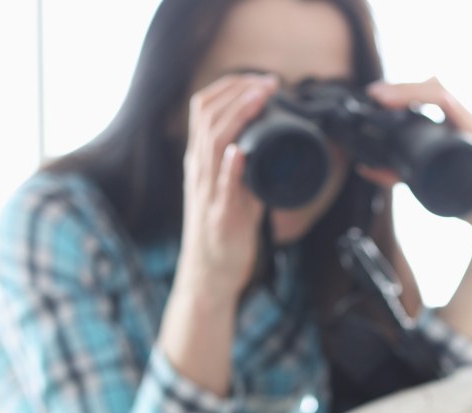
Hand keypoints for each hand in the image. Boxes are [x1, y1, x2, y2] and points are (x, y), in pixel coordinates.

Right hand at [177, 73, 278, 302]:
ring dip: (238, 117)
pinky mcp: (219, 216)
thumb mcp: (233, 190)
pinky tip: (239, 152)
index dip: (230, 87)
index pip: (204, 108)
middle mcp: (199, 171)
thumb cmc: (222, 233)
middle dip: (238, 93)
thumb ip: (247, 167)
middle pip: (207, 117)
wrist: (209, 275)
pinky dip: (230, 167)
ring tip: (259, 99)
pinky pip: (222, 187)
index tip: (259, 79)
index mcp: (201, 160)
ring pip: (213, 144)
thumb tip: (272, 145)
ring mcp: (207, 192)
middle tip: (268, 82)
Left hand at [363, 78, 471, 249]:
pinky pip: (461, 115)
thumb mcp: (421, 181)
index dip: (400, 90)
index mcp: (451, 125)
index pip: (426, 94)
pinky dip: (442, 105)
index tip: (373, 94)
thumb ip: (395, 173)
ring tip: (386, 98)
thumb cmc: (462, 197)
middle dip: (401, 87)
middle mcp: (463, 120)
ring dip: (412, 92)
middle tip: (375, 93)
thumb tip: (364, 167)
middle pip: (432, 88)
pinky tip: (424, 102)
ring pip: (442, 95)